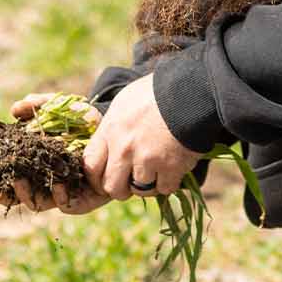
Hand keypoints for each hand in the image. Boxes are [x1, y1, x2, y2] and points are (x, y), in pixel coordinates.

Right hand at [0, 93, 111, 214]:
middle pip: (12, 195)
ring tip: (18, 180)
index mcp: (29, 164)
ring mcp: (60, 192)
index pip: (2, 175)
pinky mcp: (82, 200)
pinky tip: (58, 183)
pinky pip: (66, 204)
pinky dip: (59, 195)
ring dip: (23, 194)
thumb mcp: (57, 106)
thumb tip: (14, 109)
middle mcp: (41, 181)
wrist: (114, 127)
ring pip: (35, 203)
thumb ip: (37, 105)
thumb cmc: (82, 119)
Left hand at [83, 75, 202, 200]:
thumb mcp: (125, 101)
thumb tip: (107, 139)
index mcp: (111, 130)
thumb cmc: (158, 91)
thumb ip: (113, 125)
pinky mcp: (170, 167)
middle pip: (112, 187)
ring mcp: (146, 159)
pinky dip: (169, 182)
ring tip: (157, 169)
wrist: (191, 91)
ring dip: (148, 184)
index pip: (90, 166)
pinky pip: (164, 188)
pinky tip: (173, 168)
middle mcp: (124, 148)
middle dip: (121, 188)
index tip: (105, 178)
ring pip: (139, 190)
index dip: (96, 178)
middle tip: (131, 180)